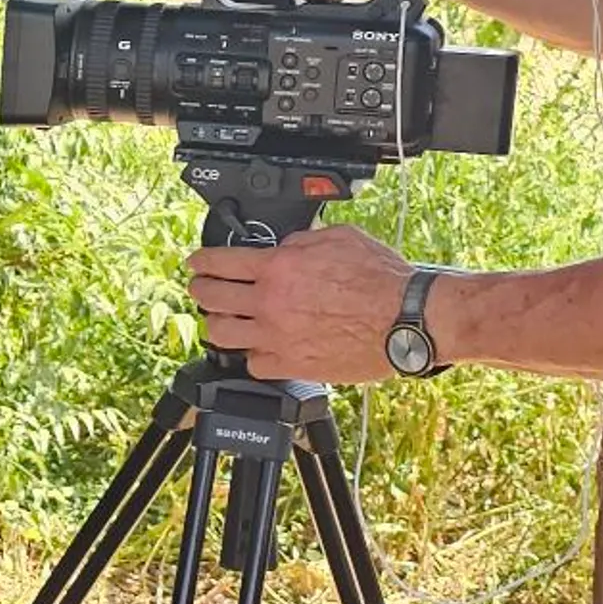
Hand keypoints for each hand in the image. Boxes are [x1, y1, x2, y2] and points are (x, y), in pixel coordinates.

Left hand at [187, 228, 411, 384]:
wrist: (406, 319)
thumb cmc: (382, 280)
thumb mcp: (340, 238)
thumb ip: (302, 241)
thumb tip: (284, 245)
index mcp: (279, 268)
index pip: (220, 262)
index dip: (201, 261)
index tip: (196, 263)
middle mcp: (271, 303)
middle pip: (211, 298)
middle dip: (201, 291)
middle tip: (202, 290)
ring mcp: (278, 337)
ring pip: (222, 335)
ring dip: (218, 325)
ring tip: (221, 321)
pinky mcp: (292, 366)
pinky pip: (253, 364)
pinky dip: (252, 356)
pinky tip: (258, 349)